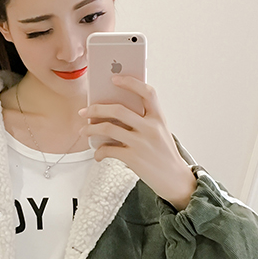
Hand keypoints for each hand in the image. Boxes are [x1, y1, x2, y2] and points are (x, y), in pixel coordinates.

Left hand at [79, 75, 196, 209]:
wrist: (175, 180)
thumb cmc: (164, 155)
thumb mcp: (160, 133)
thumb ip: (144, 121)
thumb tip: (113, 113)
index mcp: (159, 118)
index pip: (147, 92)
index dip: (130, 82)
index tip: (114, 78)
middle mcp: (151, 128)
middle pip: (118, 110)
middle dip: (96, 109)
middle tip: (84, 111)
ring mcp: (141, 143)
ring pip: (108, 128)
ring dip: (90, 129)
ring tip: (83, 132)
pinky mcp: (133, 158)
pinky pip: (108, 150)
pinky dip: (99, 152)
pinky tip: (97, 154)